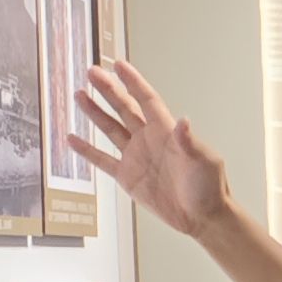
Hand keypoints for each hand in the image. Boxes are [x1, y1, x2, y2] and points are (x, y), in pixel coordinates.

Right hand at [73, 58, 229, 237]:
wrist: (202, 217)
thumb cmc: (209, 188)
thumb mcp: (204, 162)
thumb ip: (190, 142)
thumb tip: (183, 121)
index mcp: (166, 132)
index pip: (146, 100)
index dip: (133, 82)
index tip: (119, 65)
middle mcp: (149, 139)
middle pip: (124, 108)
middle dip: (108, 90)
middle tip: (92, 71)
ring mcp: (136, 156)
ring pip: (110, 128)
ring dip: (95, 112)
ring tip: (79, 95)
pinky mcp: (127, 176)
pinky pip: (102, 160)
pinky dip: (87, 150)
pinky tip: (72, 138)